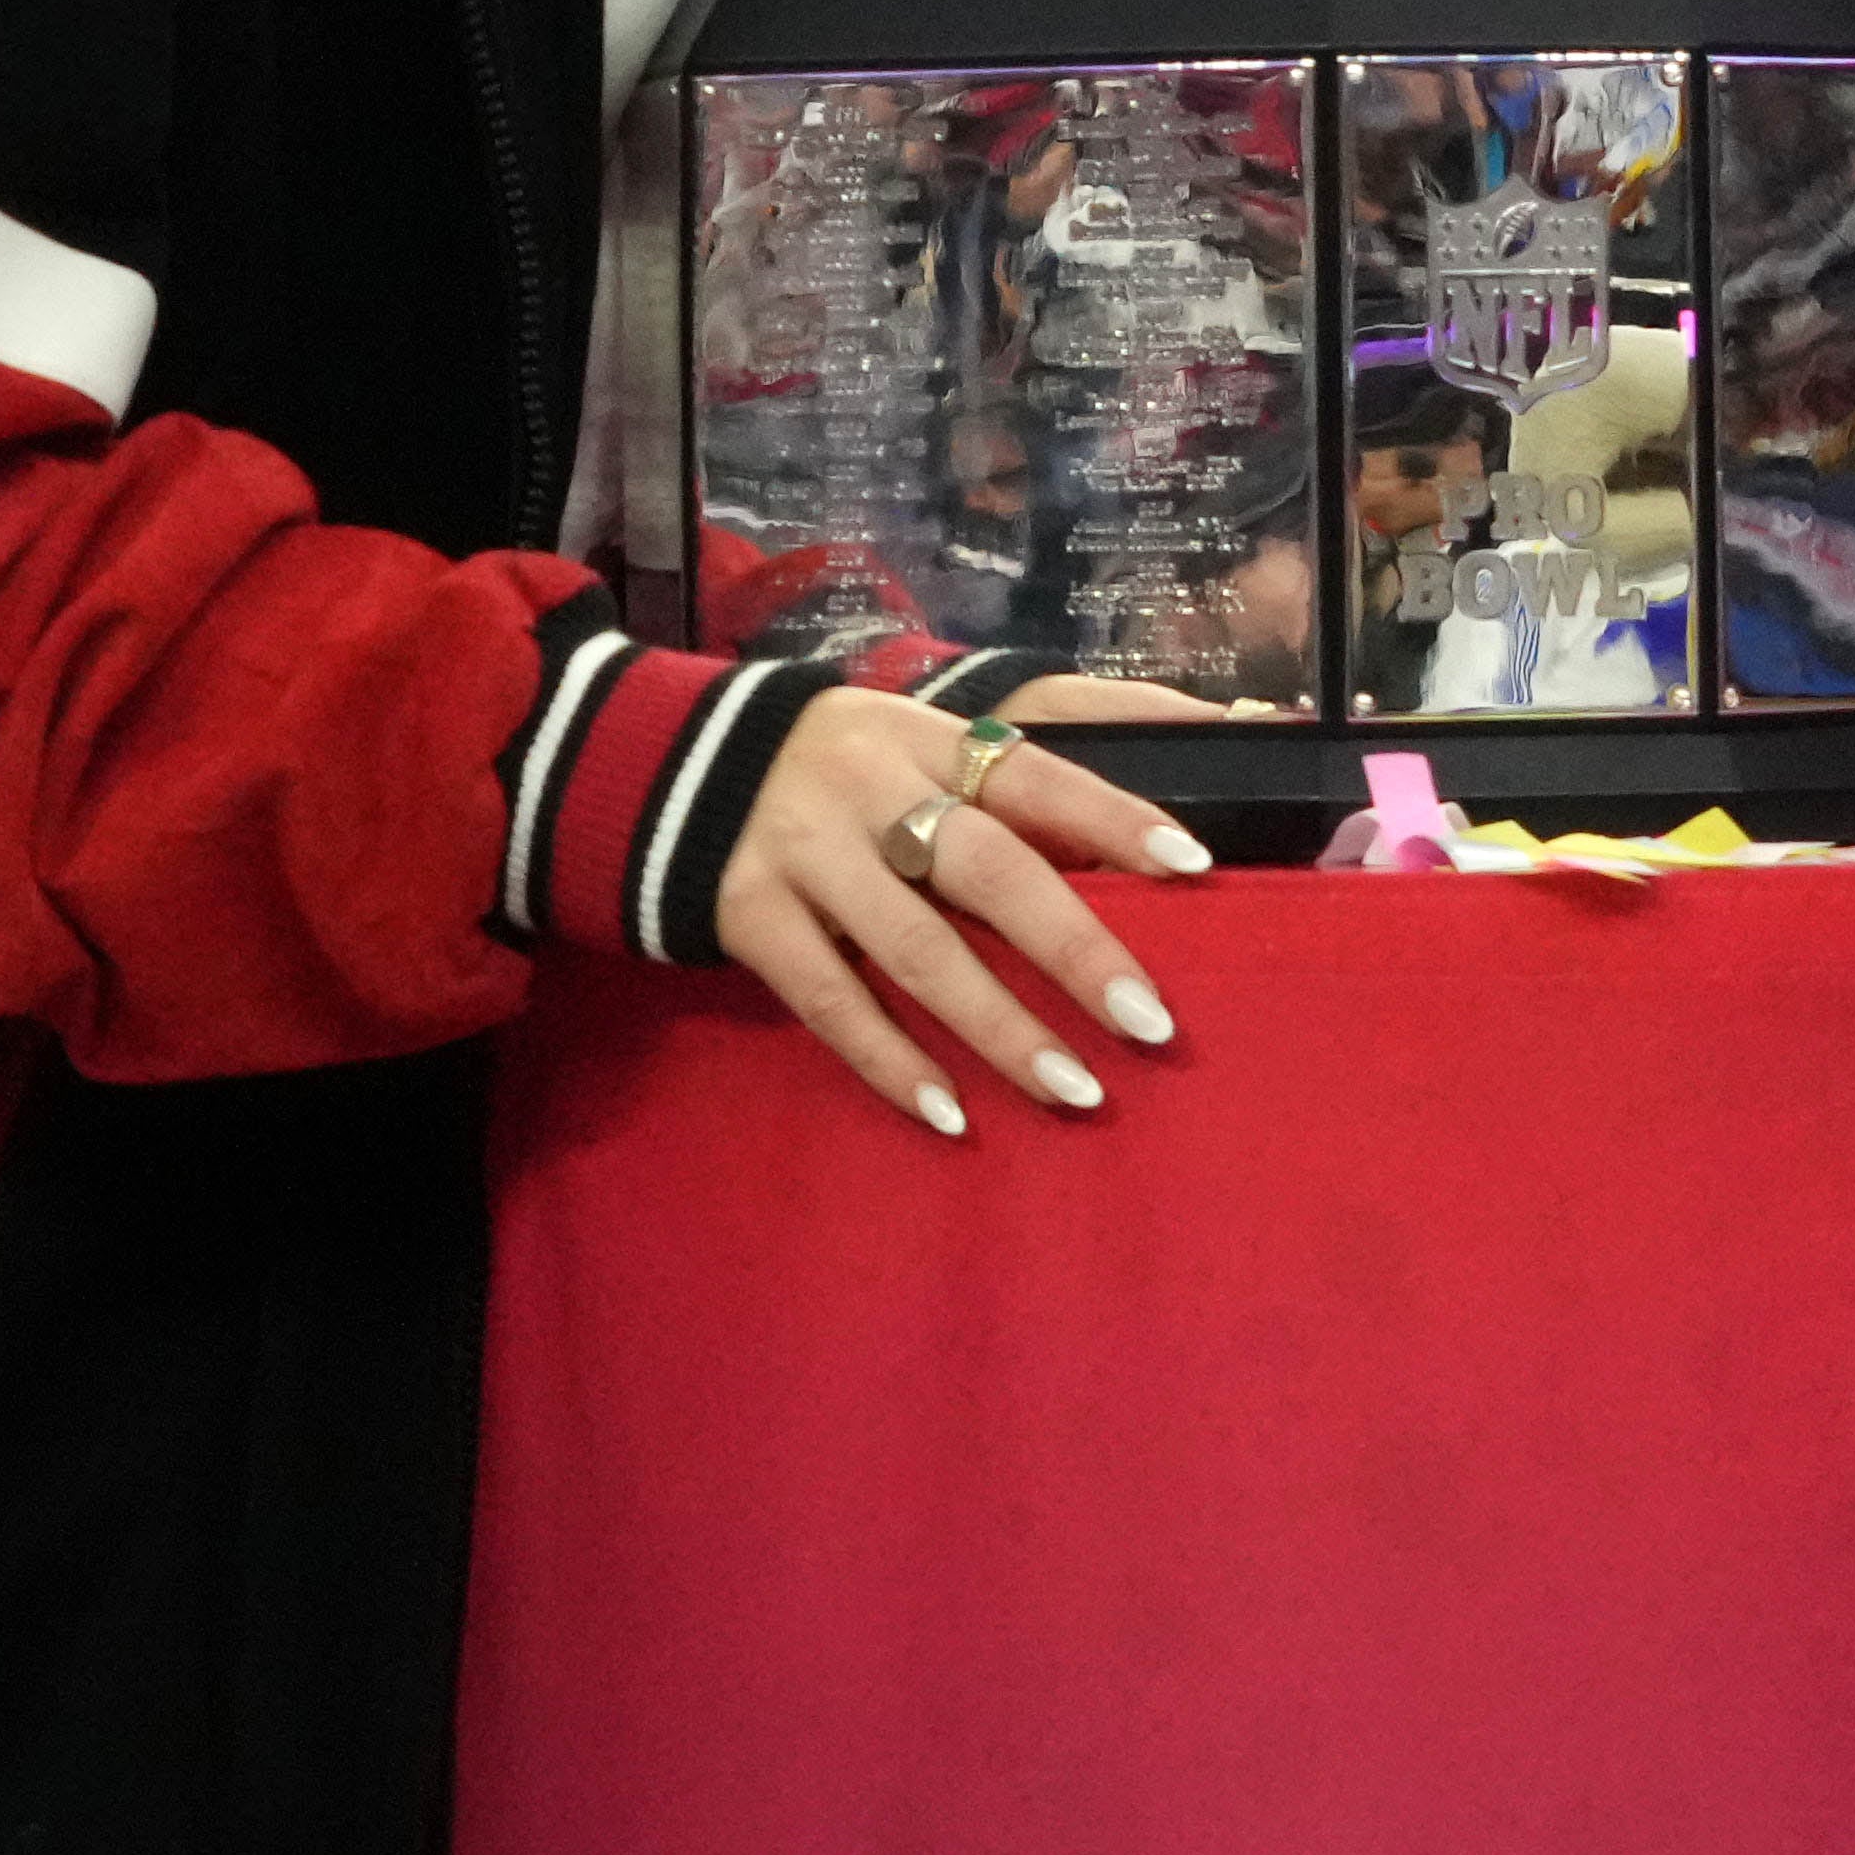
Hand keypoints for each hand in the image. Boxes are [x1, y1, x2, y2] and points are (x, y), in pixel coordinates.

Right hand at [710, 676, 1211, 1138]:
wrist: (661, 767)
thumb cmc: (830, 768)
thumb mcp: (910, 744)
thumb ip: (1004, 790)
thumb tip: (1131, 852)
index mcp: (926, 739)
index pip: (1037, 774)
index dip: (1115, 818)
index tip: (1193, 868)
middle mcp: (870, 788)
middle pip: (988, 869)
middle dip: (1075, 950)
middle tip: (1150, 1024)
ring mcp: (803, 853)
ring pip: (916, 951)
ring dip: (1001, 1029)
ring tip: (1075, 1091)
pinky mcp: (746, 915)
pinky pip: (830, 1000)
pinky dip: (891, 1060)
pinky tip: (949, 1114)